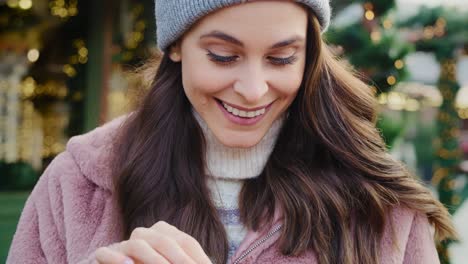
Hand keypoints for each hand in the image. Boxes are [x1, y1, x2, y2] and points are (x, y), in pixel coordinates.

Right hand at [94, 221, 211, 263]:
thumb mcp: (169, 262)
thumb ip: (186, 262)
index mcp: (164, 234)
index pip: (185, 241)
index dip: (198, 256)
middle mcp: (144, 235)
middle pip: (164, 240)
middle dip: (180, 258)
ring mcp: (123, 244)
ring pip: (138, 244)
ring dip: (153, 258)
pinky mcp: (102, 255)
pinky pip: (105, 252)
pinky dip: (115, 258)